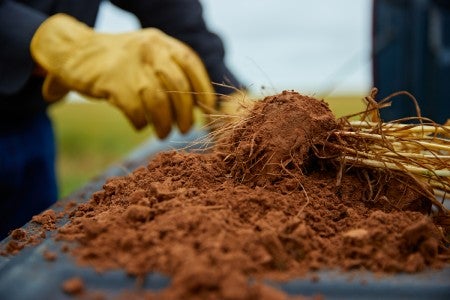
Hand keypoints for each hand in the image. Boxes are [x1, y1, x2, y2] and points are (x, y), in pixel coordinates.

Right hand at [31, 14, 214, 137]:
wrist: (74, 51)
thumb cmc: (119, 61)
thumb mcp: (148, 54)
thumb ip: (171, 71)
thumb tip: (198, 105)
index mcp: (161, 43)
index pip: (191, 64)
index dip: (204, 90)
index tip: (208, 111)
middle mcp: (149, 50)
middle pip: (178, 88)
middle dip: (185, 114)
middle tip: (184, 129)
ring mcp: (131, 66)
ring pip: (159, 103)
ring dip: (164, 124)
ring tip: (163, 134)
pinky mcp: (112, 83)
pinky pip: (136, 111)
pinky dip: (141, 123)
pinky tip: (139, 125)